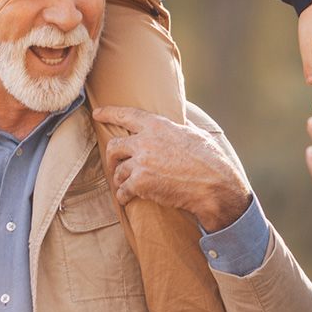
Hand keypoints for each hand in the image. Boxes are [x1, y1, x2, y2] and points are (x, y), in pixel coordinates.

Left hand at [93, 104, 252, 232]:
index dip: (110, 113)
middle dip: (111, 157)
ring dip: (120, 179)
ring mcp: (141, 162)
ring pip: (118, 171)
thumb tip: (181, 117)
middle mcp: (145, 141)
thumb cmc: (211, 161)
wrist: (214, 186)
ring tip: (126, 185)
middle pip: (114, 146)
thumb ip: (182, 126)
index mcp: (158, 126)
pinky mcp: (140, 183)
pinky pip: (123, 190)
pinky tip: (127, 199)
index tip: (97, 113)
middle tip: (113, 164)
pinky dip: (124, 196)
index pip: (127, 115)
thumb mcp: (197, 134)